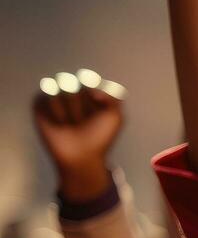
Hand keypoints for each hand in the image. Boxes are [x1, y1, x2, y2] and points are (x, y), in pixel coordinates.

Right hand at [32, 69, 125, 201]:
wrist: (82, 155)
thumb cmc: (100, 138)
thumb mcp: (116, 117)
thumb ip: (112, 97)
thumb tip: (92, 90)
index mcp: (89, 94)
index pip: (87, 82)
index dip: (91, 100)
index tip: (96, 114)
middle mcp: (71, 94)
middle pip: (72, 85)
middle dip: (79, 106)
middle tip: (82, 121)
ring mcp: (55, 100)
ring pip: (58, 92)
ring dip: (66, 112)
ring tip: (70, 125)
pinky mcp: (40, 107)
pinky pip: (44, 98)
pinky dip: (53, 113)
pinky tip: (58, 125)